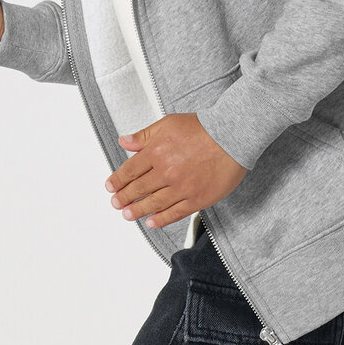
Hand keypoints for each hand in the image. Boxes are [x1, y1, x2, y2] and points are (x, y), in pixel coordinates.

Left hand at [104, 113, 246, 229]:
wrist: (232, 136)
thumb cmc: (203, 128)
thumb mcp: (169, 123)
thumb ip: (145, 135)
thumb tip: (125, 141)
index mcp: (157, 151)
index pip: (130, 170)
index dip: (118, 180)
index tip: (111, 186)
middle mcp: (166, 171)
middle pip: (139, 189)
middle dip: (124, 197)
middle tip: (116, 203)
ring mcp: (181, 187)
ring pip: (154, 204)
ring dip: (138, 211)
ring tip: (128, 214)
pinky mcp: (197, 199)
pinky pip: (174, 213)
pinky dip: (161, 219)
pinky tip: (152, 222)